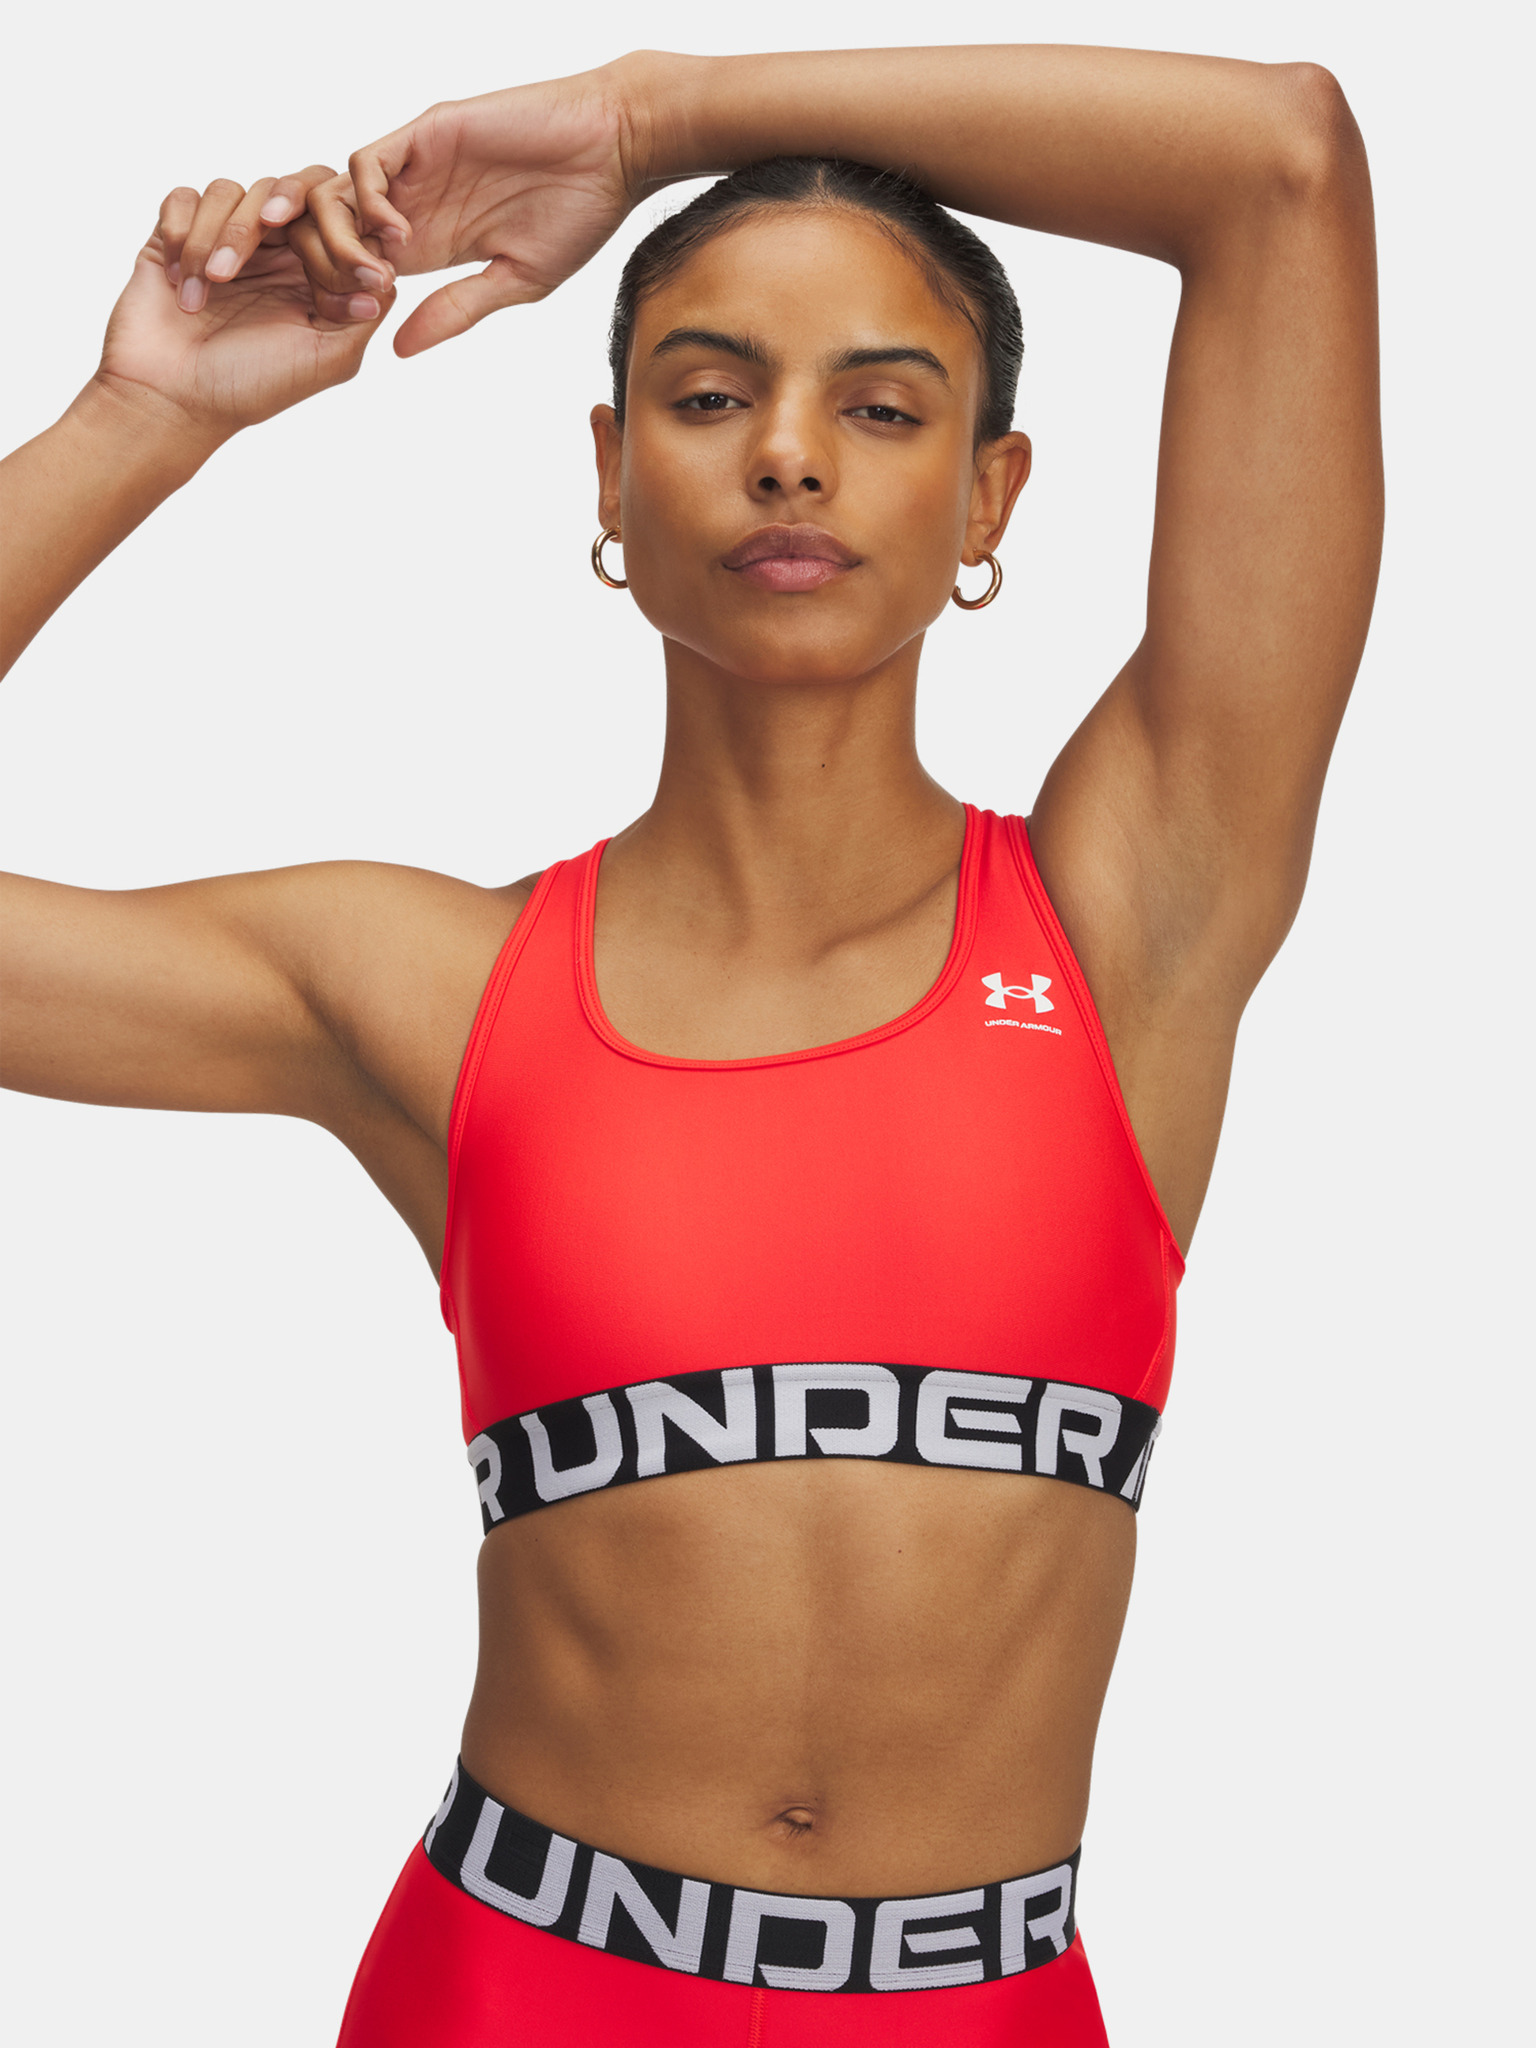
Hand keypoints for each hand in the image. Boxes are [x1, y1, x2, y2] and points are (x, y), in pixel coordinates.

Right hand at [95, 170, 395, 442]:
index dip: (338, 228)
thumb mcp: (326, 358)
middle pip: (292, 187)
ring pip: (235, 190)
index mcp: (314, 277)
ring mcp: (224, 241)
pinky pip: (185, 198)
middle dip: (283, 204)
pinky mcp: (175, 236)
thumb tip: (388, 272)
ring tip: (212, 285)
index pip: (339, 219)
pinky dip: (184, 232)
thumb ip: (362, 313)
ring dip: (224, 234)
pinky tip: (184, 280)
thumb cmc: (250, 387)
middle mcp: (274, 254)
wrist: (172, 400)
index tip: (327, 261)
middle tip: (274, 221)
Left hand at [306, 60, 644, 356]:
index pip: (363, 266)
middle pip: (336, 231)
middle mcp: (417, 203)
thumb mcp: (517, 281)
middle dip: (332, 267)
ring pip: (338, 195)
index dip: (353, 294)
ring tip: (376, 269)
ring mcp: (417, 168)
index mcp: (435, 242)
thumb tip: (400, 351)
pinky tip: (399, 233)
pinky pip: (366, 163)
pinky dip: (367, 200)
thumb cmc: (581, 213)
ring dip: (343, 237)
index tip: (374, 321)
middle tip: (365, 296)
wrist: (613, 147)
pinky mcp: (425, 135)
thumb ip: (457, 310)